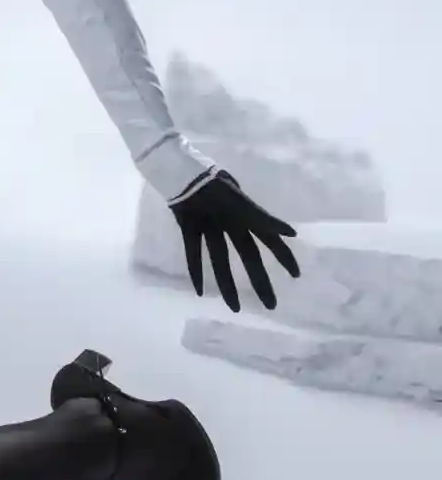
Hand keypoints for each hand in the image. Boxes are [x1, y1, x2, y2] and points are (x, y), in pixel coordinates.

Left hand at [170, 169, 299, 311]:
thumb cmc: (216, 186)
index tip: (296, 276)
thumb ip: (264, 220)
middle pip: (248, 257)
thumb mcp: (241, 203)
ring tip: (235, 308)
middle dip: (259, 281)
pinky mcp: (189, 229)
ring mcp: (210, 227)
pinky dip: (196, 271)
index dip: (283, 256)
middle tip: (270, 306)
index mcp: (245, 217)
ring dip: (227, 284)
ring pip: (220, 260)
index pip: (269, 241)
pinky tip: (200, 291)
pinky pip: (193, 254)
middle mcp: (230, 225)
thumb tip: (292, 234)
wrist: (182, 172)